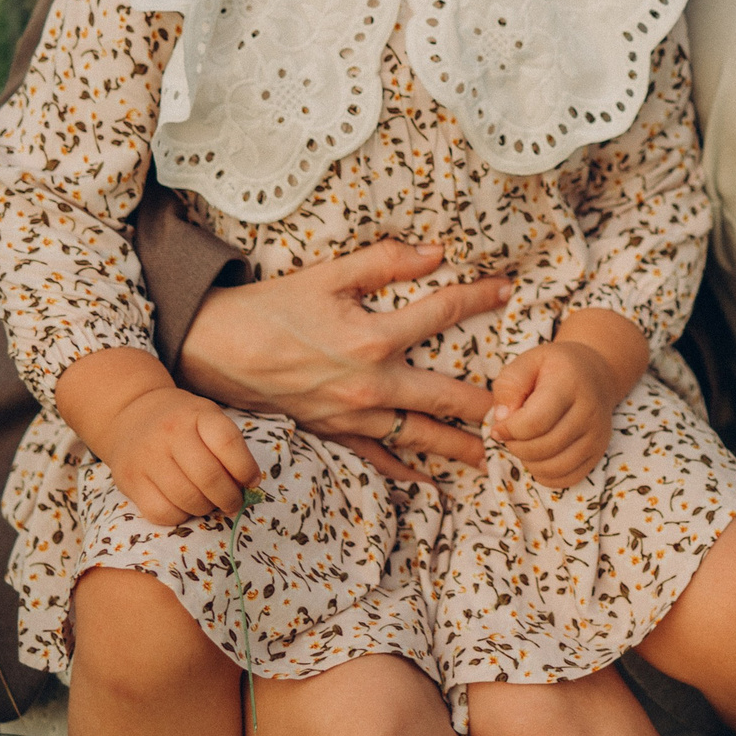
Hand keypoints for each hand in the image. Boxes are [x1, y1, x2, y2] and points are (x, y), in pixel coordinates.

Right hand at [57, 349, 259, 523]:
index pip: (228, 443)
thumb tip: (250, 484)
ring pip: (186, 499)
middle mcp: (170, 433)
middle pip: (208, 477)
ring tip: (209, 502)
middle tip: (233, 502)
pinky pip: (161, 513)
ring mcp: (147, 457)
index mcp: (197, 414)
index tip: (252, 481)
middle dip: (229, 498)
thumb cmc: (181, 421)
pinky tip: (184, 506)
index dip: (245, 468)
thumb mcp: (208, 418)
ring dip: (206, 508)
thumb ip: (229, 446)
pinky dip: (180, 516)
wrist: (132, 414)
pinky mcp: (130, 481)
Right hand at [178, 239, 510, 478]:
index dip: (477, 298)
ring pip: (417, 434)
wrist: (215, 350)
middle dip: (485, 402)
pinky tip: (427, 483)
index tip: (506, 291)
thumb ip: (385, 262)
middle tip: (521, 408)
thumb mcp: (329, 276)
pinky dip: (402, 472)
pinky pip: (375, 458)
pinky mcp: (332, 433)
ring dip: (456, 445)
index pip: (441, 313)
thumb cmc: (271, 307)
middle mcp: (371, 383)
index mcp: (373, 337)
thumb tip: (435, 251)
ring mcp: (352, 415)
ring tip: (490, 454)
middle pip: (444, 394)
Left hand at [488, 309, 646, 488]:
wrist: (595, 373)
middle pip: (542, 448)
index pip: (535, 422)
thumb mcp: (526, 362)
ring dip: (528, 462)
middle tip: (510, 434)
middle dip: (516, 446)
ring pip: (553, 468)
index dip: (509, 430)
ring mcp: (597, 435)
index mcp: (569, 384)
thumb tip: (503, 421)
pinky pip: (567, 479)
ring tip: (524, 443)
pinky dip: (545, 475)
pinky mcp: (599, 452)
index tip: (499, 425)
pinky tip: (539, 456)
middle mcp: (589, 411)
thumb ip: (508, 386)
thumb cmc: (554, 368)